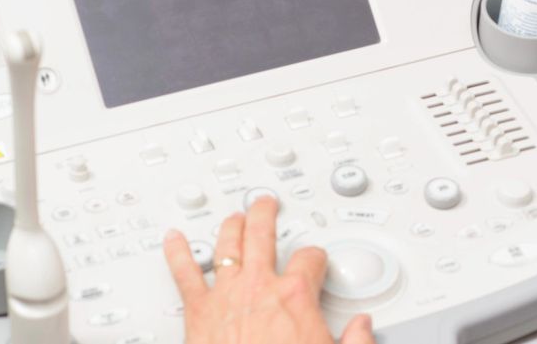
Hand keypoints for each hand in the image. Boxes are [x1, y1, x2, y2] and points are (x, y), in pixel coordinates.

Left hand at [163, 196, 374, 343]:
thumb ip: (355, 340)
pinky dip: (178, 255)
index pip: (310, 259)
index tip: (315, 262)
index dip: (315, 258)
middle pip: (263, 235)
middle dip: (265, 216)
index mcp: (296, 296)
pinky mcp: (197, 313)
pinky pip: (185, 276)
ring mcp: (226, 296)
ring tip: (232, 218)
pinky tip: (173, 241)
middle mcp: (260, 288)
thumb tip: (363, 327)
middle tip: (265, 206)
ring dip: (230, 227)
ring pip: (227, 246)